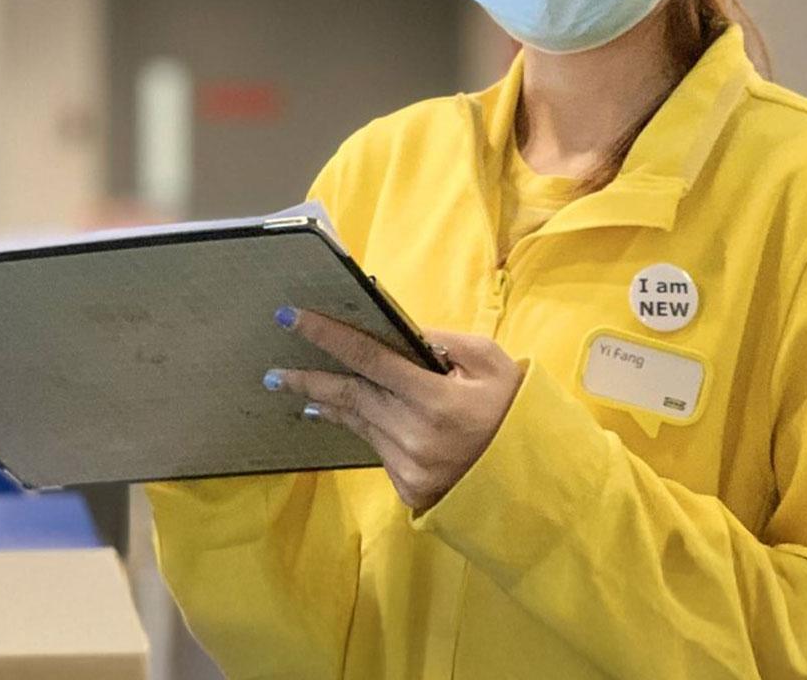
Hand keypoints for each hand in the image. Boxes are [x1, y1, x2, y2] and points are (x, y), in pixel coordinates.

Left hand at [265, 308, 523, 511]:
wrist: (532, 480)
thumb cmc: (512, 409)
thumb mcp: (489, 361)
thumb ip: (443, 341)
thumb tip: (399, 330)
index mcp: (437, 400)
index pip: (369, 359)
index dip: (328, 336)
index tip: (292, 318)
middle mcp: (416, 436)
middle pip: (351, 396)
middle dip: (309, 378)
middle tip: (274, 369)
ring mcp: (409, 467)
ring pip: (357, 422)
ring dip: (327, 401)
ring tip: (298, 387)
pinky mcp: (407, 488)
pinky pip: (375, 446)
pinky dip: (358, 425)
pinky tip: (338, 412)